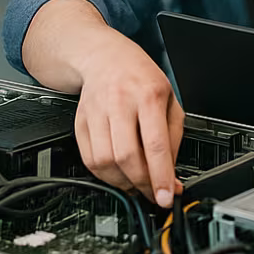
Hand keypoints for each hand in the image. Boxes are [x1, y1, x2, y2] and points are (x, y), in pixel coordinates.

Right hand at [72, 30, 184, 207]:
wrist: (104, 56)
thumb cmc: (141, 77)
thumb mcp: (170, 99)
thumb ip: (173, 137)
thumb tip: (172, 175)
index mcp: (148, 94)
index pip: (155, 144)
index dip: (161, 176)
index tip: (166, 197)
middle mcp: (120, 102)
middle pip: (126, 156)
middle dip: (141, 184)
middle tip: (153, 194)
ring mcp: (96, 112)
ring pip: (104, 161)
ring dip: (122, 182)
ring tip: (135, 183)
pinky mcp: (80, 122)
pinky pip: (89, 159)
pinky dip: (104, 175)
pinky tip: (118, 173)